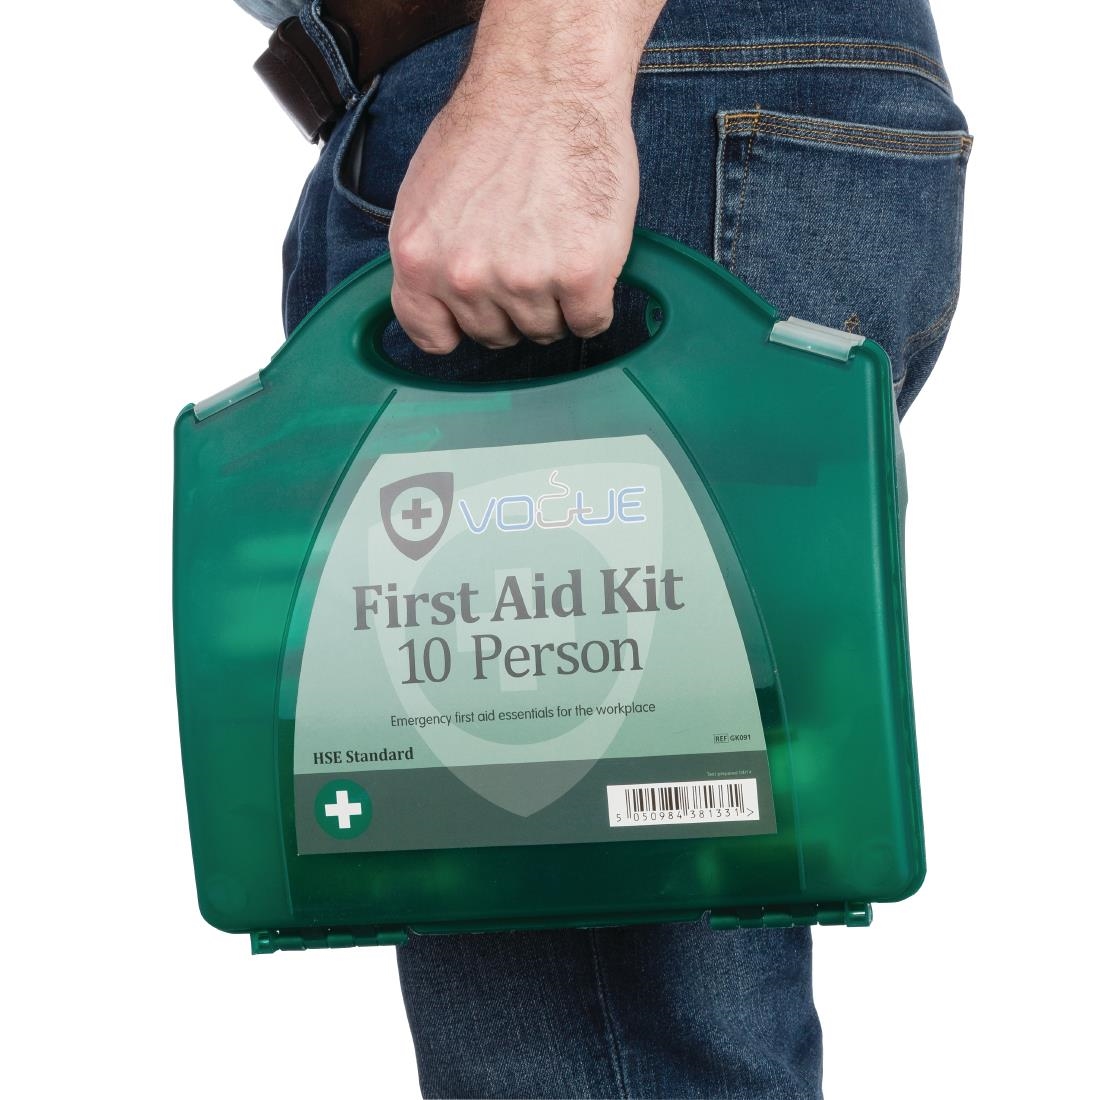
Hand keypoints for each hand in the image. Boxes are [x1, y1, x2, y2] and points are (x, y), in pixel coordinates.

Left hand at [386, 0, 666, 353]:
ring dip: (558, 302)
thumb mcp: (427, 197)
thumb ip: (431, 256)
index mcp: (419, 258)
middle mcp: (465, 277)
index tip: (478, 313)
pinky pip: (591, 322)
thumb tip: (442, 297)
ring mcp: (523, 280)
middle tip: (530, 254)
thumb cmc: (491, 127)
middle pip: (496, 335)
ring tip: (559, 244)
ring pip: (546, 331)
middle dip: (514, 306)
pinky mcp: (580, 276)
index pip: (432, 336)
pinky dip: (595, 301)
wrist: (548, 84)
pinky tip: (589, 260)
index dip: (461, 325)